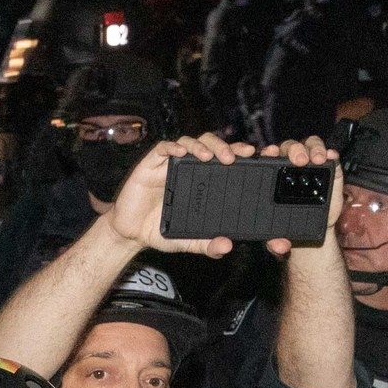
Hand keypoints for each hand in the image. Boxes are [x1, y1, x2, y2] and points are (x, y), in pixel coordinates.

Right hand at [103, 132, 241, 256]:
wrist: (131, 233)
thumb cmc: (161, 231)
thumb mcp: (188, 241)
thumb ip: (206, 244)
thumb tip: (227, 246)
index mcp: (203, 181)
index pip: (225, 160)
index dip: (240, 153)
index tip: (256, 156)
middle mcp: (189, 168)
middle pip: (210, 145)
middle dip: (224, 146)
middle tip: (233, 158)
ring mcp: (170, 165)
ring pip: (190, 142)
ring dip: (202, 146)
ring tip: (209, 157)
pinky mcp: (151, 164)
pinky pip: (163, 148)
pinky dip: (173, 147)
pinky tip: (181, 152)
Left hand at [259, 135, 338, 258]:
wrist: (313, 234)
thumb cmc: (289, 227)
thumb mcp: (277, 234)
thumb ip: (275, 240)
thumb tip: (279, 245)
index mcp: (272, 173)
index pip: (269, 156)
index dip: (269, 151)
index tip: (269, 154)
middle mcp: (291, 165)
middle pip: (290, 147)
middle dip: (294, 150)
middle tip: (298, 161)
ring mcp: (311, 165)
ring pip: (309, 146)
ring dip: (313, 149)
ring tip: (316, 160)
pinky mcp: (330, 168)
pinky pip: (330, 155)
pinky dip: (330, 153)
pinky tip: (331, 157)